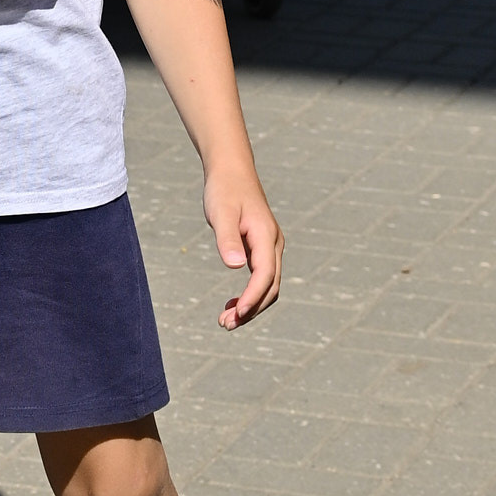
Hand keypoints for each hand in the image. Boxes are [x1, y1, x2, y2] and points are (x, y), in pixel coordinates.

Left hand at [205, 167, 281, 328]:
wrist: (231, 171)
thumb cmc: (224, 190)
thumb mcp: (221, 213)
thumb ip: (227, 239)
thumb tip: (235, 266)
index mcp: (266, 236)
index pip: (265, 275)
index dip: (252, 297)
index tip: (236, 314)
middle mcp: (273, 245)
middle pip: (270, 286)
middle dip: (251, 309)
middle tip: (225, 324)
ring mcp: (270, 247)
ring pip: (268, 286)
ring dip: (251, 306)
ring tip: (226, 320)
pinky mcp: (261, 249)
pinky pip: (261, 279)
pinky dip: (249, 295)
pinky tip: (232, 304)